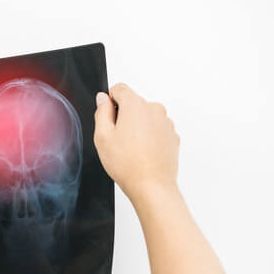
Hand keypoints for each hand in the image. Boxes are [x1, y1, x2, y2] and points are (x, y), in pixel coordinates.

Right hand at [94, 84, 179, 198]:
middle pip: (133, 103)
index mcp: (136, 105)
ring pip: (145, 117)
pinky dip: (148, 137)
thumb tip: (103, 99)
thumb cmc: (128, 164)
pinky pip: (155, 130)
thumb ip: (102, 112)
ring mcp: (166, 123)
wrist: (151, 185)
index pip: (120, 89)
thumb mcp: (102, 136)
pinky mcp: (172, 135)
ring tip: (129, 149)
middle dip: (123, 116)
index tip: (107, 116)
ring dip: (136, 127)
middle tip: (115, 139)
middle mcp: (154, 109)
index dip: (109, 101)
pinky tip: (140, 153)